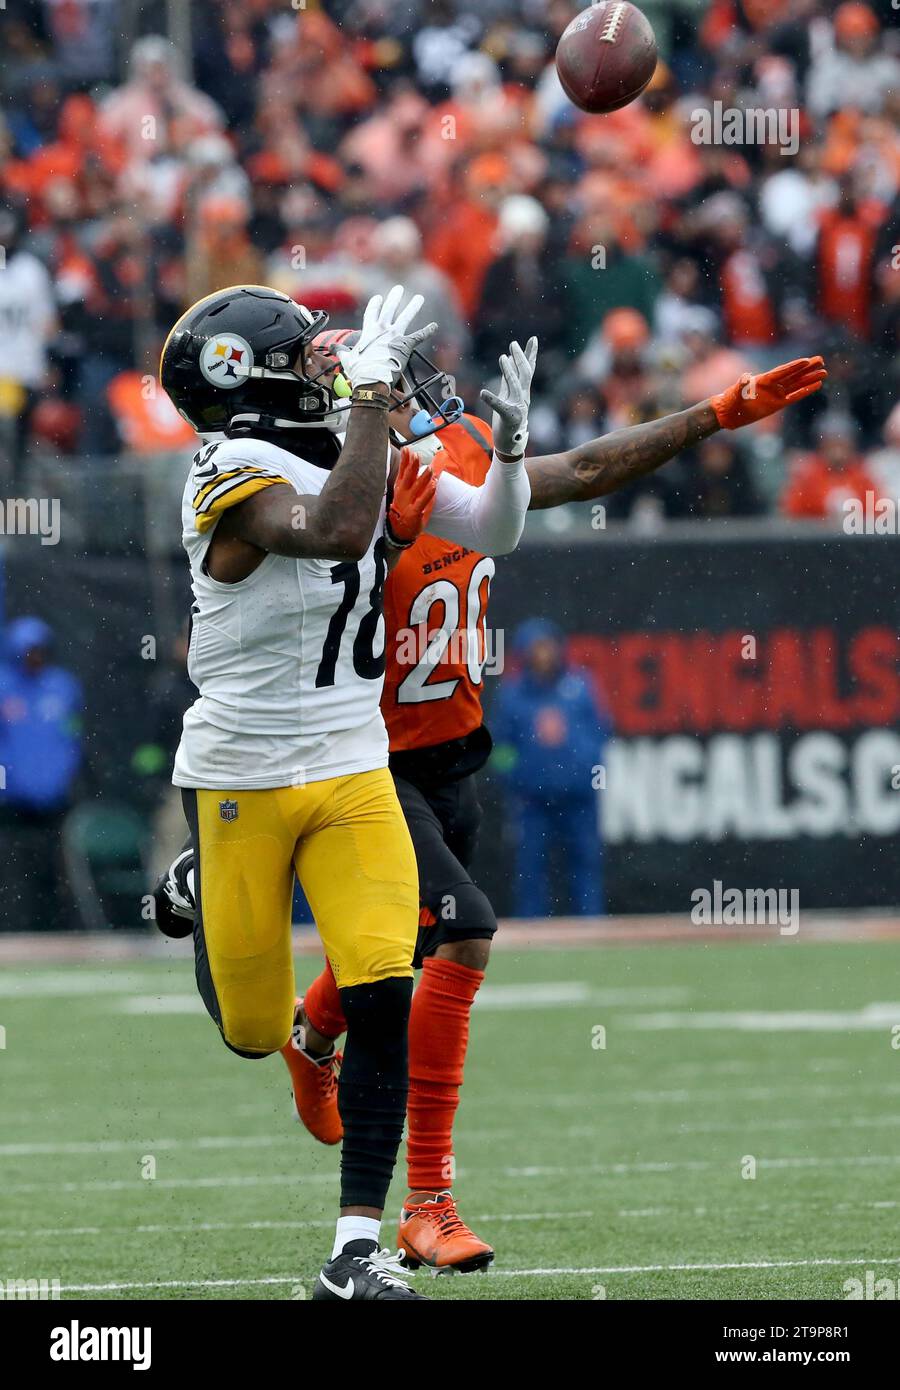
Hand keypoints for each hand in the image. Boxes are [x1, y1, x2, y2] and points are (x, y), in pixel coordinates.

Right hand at [338, 284, 436, 388]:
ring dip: (413, 307)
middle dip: (394, 298)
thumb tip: (332, 348)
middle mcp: (383, 330)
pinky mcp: (406, 345)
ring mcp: (396, 336)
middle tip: (398, 288)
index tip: (379, 298)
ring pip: (406, 317)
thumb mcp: (347, 359)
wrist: (373, 380)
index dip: (375, 305)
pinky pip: (419, 336)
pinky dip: (427, 331)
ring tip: (419, 298)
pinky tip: (434, 326)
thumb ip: (341, 351)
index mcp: (369, 332)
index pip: (372, 313)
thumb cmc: (359, 371)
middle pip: (390, 309)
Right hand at [387, 446, 439, 544]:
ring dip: (423, 478)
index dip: (405, 460)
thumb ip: (419, 478)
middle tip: (416, 455)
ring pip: (416, 488)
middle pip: (407, 477)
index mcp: (400, 488)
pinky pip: (422, 502)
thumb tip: (431, 464)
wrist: (400, 532)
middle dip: (411, 466)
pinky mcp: (414, 513)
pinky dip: (428, 494)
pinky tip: (433, 486)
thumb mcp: (409, 492)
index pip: (402, 472)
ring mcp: (407, 503)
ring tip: (430, 469)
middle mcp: (403, 494)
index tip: (407, 449)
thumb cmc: (405, 509)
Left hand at [480, 337, 537, 457]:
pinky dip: (492, 399)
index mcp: (522, 392)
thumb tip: (508, 362)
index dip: (530, 354)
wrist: (511, 444)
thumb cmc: (508, 420)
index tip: (533, 339)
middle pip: (524, 374)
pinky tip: (484, 392)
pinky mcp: (509, 418)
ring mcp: (517, 407)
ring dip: (509, 371)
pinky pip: (501, 407)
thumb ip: (509, 380)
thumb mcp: (508, 396)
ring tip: (503, 358)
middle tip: (513, 344)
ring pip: (515, 386)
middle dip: (520, 358)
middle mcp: (523, 397)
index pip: (528, 370)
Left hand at [711, 356, 826, 429]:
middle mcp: (772, 384)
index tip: (807, 360)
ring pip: (796, 384)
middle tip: (821, 360)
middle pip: (793, 374)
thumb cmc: (730, 400)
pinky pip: (794, 396)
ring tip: (824, 372)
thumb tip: (746, 377)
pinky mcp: (778, 404)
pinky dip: (805, 391)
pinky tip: (816, 385)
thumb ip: (741, 385)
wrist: (729, 413)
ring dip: (810, 378)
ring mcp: (776, 393)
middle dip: (807, 368)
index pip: (782, 371)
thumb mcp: (735, 392)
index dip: (794, 366)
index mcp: (763, 379)